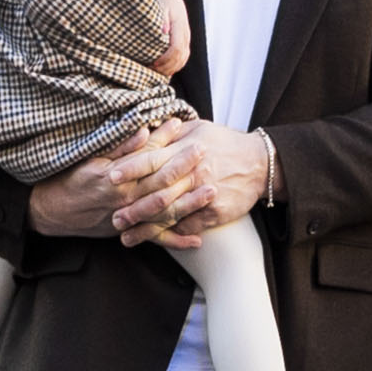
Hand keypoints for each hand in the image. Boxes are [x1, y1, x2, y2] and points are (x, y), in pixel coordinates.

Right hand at [26, 131, 202, 237]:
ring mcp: (127, 218)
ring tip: (212, 192)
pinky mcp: (126, 231)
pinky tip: (197, 240)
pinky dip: (175, 241)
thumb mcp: (90, 158)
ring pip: (163, 212)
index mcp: (116, 177)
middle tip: (207, 153)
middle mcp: (125, 199)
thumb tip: (144, 130)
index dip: (167, 142)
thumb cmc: (69, 179)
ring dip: (189, 203)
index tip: (186, 128)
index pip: (148, 157)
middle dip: (185, 168)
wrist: (50, 211)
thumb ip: (119, 147)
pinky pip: (154, 238)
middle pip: (161, 183)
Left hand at [113, 120, 268, 246]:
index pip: (153, 159)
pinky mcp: (214, 213)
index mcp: (187, 150)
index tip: (111, 177)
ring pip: (169, 214)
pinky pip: (188, 226)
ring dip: (146, 228)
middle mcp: (193, 174)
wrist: (260, 164)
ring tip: (126, 237)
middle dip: (132, 207)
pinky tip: (153, 242)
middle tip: (112, 217)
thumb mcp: (199, 128)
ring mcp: (204, 195)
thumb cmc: (225, 143)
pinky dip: (170, 236)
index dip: (131, 169)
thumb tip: (143, 133)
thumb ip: (171, 133)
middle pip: (157, 192)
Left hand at [155, 0, 191, 81]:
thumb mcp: (160, 5)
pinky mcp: (184, 39)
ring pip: (184, 58)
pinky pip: (184, 56)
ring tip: (157, 71)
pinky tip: (165, 68)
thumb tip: (163, 31)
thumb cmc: (162, 0)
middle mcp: (185, 33)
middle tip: (152, 70)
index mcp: (180, 25)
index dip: (165, 59)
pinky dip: (176, 65)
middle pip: (181, 57)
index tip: (153, 63)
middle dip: (167, 67)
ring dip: (171, 68)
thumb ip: (162, 18)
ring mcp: (186, 37)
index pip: (177, 48)